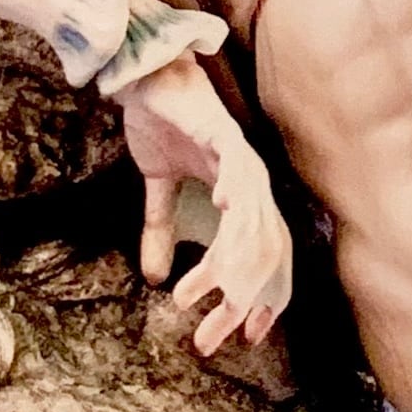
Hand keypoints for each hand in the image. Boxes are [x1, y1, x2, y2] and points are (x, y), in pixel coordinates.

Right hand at [170, 139, 296, 358]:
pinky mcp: (224, 135)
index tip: (248, 334)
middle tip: (228, 331)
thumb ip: (159, 229)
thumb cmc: (160, 125)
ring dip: (235, 258)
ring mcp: (241, 159)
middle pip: (263, 249)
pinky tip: (224, 211)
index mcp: (240, 196)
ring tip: (222, 293)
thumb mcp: (157, 187)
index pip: (262, 255)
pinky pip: (237, 168)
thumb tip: (152, 277)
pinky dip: (235, 190)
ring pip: (253, 218)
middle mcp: (250, 182)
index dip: (260, 294)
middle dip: (247, 294)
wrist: (147, 77)